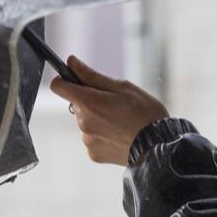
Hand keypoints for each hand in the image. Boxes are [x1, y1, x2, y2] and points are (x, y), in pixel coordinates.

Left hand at [49, 55, 168, 165]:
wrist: (159, 146)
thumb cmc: (144, 113)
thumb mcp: (122, 87)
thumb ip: (92, 76)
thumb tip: (71, 62)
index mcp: (89, 102)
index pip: (58, 87)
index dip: (64, 80)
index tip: (75, 79)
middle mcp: (83, 123)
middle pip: (76, 104)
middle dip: (90, 101)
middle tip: (114, 104)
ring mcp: (87, 140)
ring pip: (85, 122)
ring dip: (96, 119)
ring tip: (120, 122)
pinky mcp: (93, 154)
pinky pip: (92, 138)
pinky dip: (102, 135)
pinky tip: (119, 135)